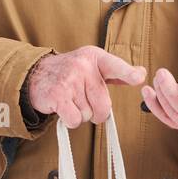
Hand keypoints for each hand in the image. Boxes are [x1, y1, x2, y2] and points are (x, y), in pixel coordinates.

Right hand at [26, 46, 146, 127]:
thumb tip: (141, 74)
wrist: (36, 74)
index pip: (115, 66)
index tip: (139, 77)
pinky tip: (63, 108)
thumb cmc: (71, 73)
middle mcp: (83, 66)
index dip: (128, 73)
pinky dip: (70, 120)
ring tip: (71, 100)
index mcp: (95, 57)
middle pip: (104, 106)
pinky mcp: (57, 95)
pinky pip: (75, 120)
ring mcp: (69, 80)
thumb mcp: (93, 65)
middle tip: (84, 101)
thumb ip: (117, 72)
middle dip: (96, 112)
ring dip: (80, 114)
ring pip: (88, 115)